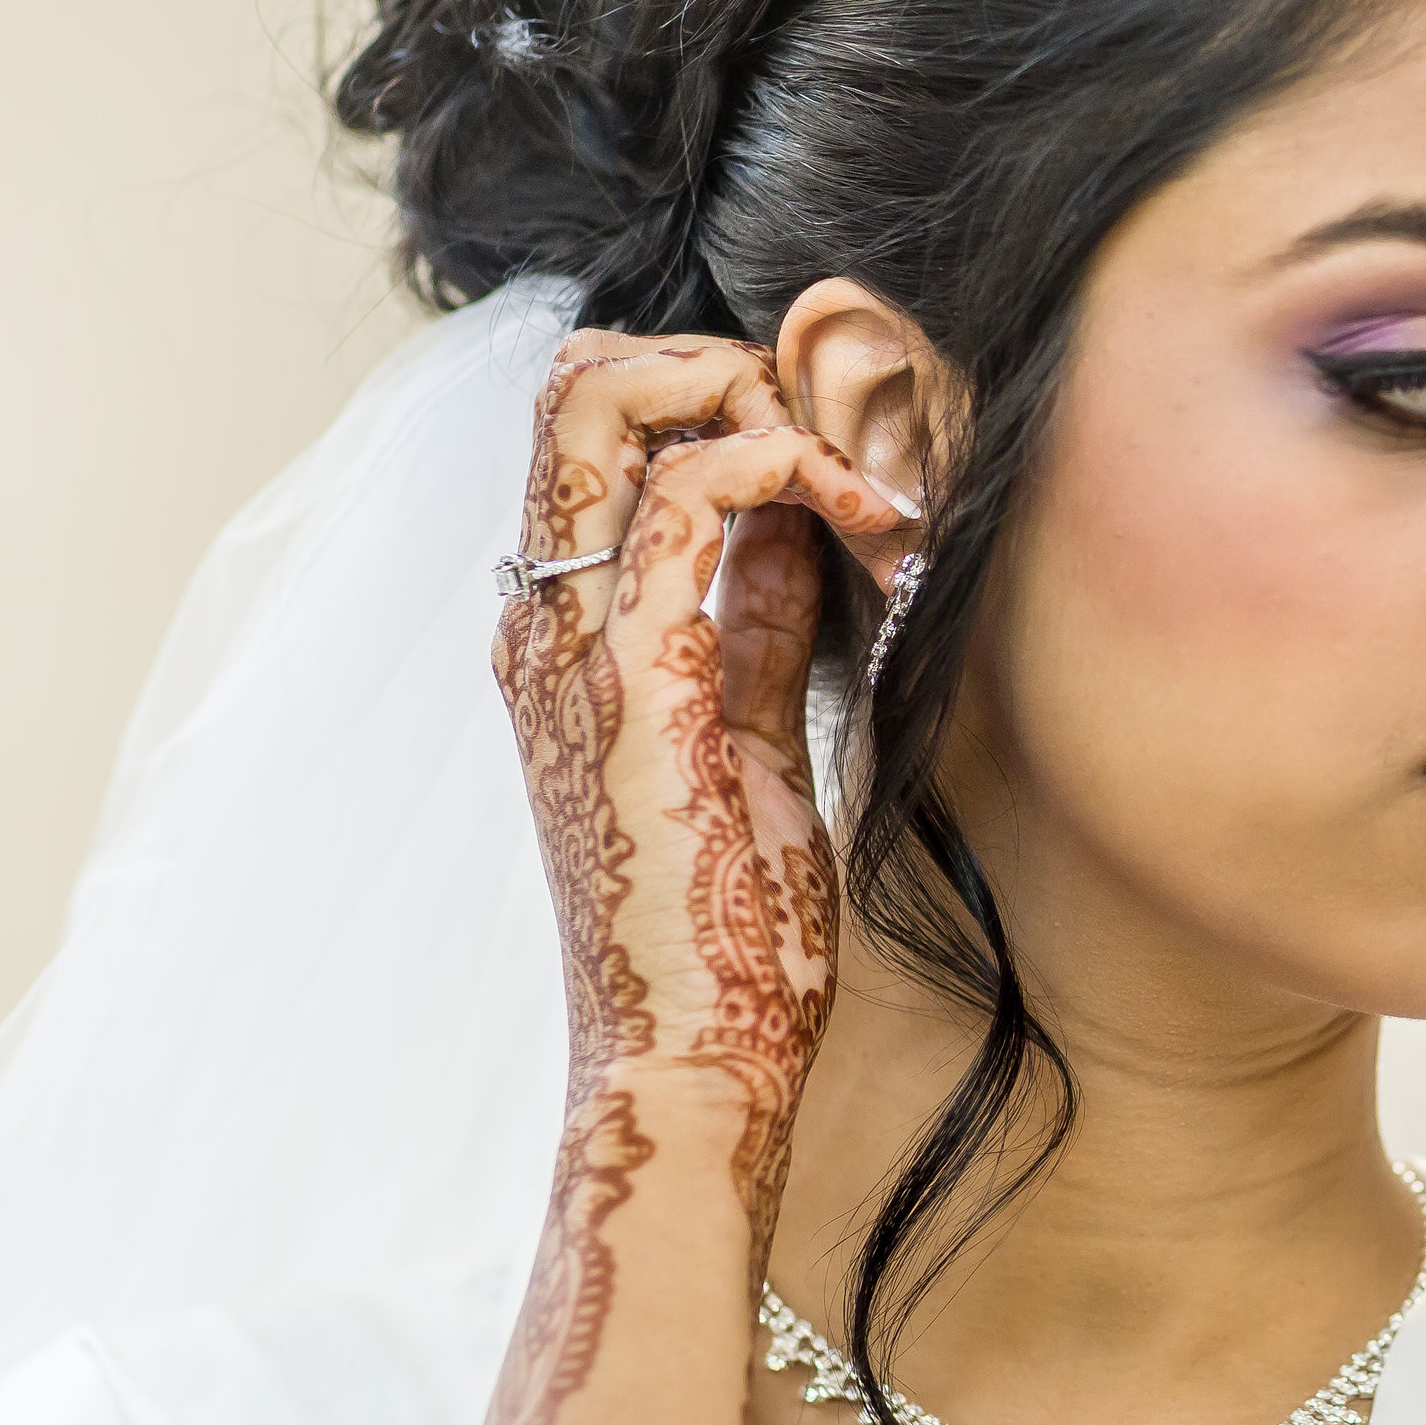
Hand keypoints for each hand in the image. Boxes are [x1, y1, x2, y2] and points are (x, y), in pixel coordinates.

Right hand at [476, 330, 915, 1424]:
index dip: (714, 395)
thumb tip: (796, 526)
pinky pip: (695, 492)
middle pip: (574, 379)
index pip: (595, 425)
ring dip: (764, 400)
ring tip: (866, 486)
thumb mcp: (747, 738)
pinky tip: (878, 526)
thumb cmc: (725, 930)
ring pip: (610, 395)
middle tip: (836, 443)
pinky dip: (798, 469)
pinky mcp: (640, 679)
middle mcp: (547, 620)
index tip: (835, 463)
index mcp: (566, 634)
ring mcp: (578, 642)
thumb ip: (752, 628)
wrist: (693, 1061)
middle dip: (720, 363)